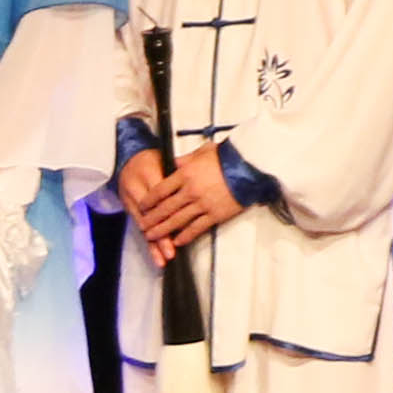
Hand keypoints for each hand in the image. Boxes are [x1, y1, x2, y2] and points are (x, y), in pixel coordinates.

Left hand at [134, 146, 242, 261]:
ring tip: (152, 236)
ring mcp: (203, 204)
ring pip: (177, 221)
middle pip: (165, 208)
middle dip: (151, 219)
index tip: (142, 207)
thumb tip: (174, 163)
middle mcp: (190, 191)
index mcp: (185, 174)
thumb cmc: (228, 157)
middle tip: (142, 226)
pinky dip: (185, 236)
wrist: (251, 167)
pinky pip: (197, 228)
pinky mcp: (216, 214)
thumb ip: (185, 160)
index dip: (148, 201)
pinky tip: (177, 241)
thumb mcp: (202, 152)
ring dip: (163, 230)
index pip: (160, 190)